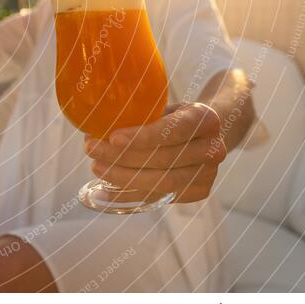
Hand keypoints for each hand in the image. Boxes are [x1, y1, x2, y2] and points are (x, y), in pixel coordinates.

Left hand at [83, 103, 225, 203]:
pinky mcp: (197, 193)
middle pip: (163, 159)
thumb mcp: (164, 106)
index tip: (112, 138)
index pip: (173, 130)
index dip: (142, 136)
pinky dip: (128, 194)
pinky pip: (158, 197)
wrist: (203, 134)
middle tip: (91, 149)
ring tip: (96, 166)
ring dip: (122, 177)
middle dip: (122, 157)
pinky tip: (104, 191)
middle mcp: (213, 149)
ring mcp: (208, 174)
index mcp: (206, 120)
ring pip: (160, 182)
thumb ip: (140, 114)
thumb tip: (96, 121)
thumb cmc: (174, 116)